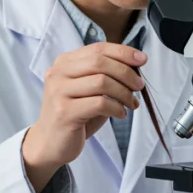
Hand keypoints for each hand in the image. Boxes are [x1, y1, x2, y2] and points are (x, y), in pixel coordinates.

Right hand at [22, 43, 146, 191]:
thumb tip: (135, 65)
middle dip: (126, 73)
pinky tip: (120, 114)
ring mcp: (59, 92)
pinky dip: (117, 108)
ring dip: (124, 93)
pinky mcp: (64, 112)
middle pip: (99, 62)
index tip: (142, 59)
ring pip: (101, 82)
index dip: (122, 52)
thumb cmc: (75, 115)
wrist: (50, 143)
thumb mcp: (89, 90)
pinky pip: (100, 104)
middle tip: (139, 86)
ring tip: (131, 103)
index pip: (97, 49)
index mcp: (64, 63)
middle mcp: (58, 73)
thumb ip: (105, 75)